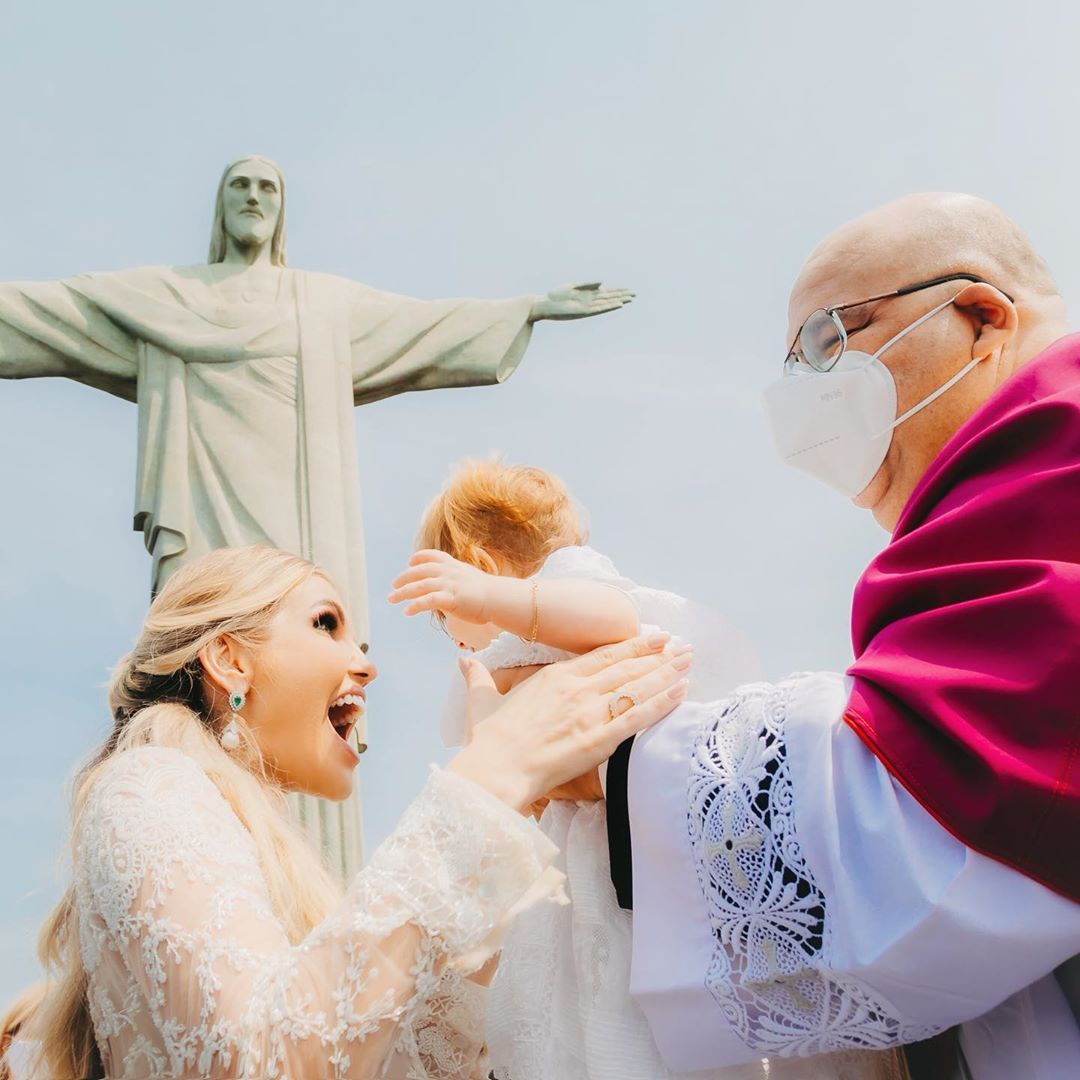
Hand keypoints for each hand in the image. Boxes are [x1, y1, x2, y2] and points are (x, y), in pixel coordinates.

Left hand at [388, 550, 492, 622]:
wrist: (499, 598)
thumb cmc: (488, 593)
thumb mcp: (470, 580)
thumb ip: (457, 581)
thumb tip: (450, 589)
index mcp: (454, 566)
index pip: (432, 556)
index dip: (419, 558)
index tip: (410, 563)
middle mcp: (449, 572)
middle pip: (420, 571)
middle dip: (404, 577)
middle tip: (393, 585)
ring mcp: (449, 584)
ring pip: (420, 586)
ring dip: (403, 592)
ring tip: (392, 599)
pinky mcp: (451, 598)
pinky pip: (428, 601)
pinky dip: (415, 605)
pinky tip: (407, 611)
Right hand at [447, 634, 691, 811]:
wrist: (496, 768)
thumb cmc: (488, 740)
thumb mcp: (481, 701)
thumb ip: (478, 679)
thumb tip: (463, 662)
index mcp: (554, 677)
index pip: (602, 655)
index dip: (631, 646)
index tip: (653, 638)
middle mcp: (577, 688)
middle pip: (627, 666)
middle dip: (658, 654)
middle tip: (682, 644)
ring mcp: (590, 711)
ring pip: (638, 685)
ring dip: (668, 672)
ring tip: (690, 661)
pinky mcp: (600, 737)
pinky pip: (638, 715)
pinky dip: (663, 702)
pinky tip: (682, 691)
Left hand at [530, 282, 634, 320]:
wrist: (545, 304)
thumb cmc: (556, 295)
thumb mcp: (572, 286)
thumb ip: (587, 284)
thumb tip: (602, 283)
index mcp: (587, 293)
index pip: (606, 292)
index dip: (617, 291)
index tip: (628, 290)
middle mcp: (590, 301)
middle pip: (609, 297)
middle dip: (621, 296)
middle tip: (634, 295)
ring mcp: (588, 306)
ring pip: (607, 303)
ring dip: (618, 301)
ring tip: (629, 300)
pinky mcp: (584, 311)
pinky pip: (600, 308)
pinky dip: (609, 306)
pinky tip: (617, 304)